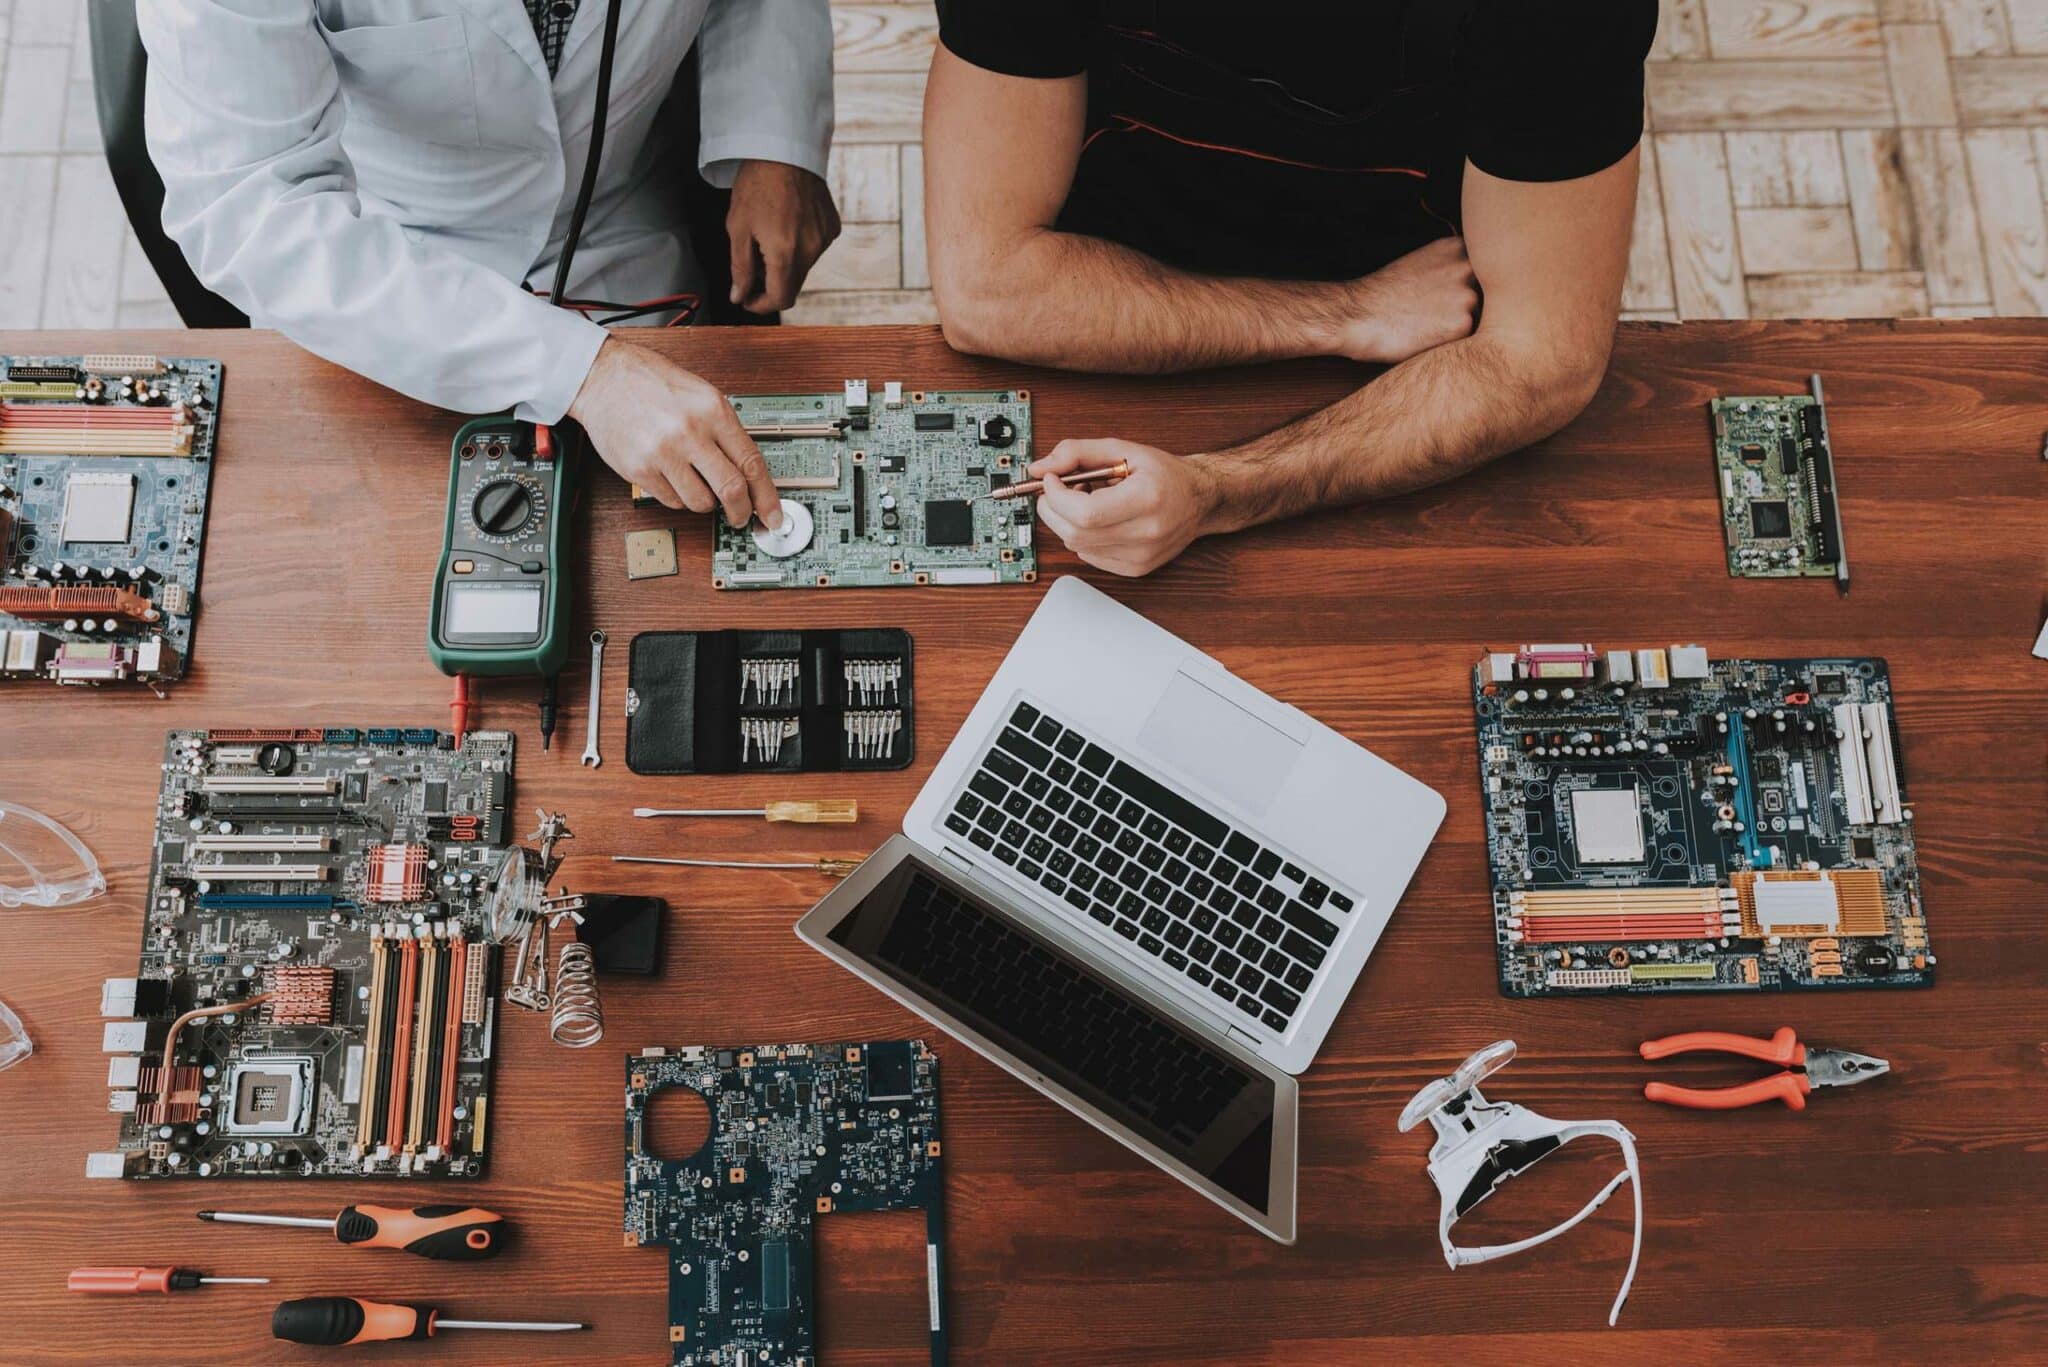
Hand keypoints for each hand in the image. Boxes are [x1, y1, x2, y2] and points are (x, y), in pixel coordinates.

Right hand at [568, 338, 781, 526]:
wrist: (603, 377)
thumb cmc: (651, 382)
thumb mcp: (701, 394)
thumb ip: (725, 430)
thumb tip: (749, 473)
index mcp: (712, 410)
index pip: (752, 463)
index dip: (766, 496)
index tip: (773, 514)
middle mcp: (690, 432)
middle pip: (731, 489)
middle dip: (741, 511)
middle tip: (740, 517)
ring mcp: (663, 453)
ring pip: (701, 502)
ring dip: (705, 501)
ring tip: (696, 483)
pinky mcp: (639, 470)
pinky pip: (672, 501)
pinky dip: (677, 496)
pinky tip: (672, 477)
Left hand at [726, 160, 840, 313]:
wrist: (785, 149)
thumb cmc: (757, 184)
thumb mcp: (738, 228)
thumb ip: (740, 268)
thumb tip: (739, 296)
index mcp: (785, 253)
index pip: (780, 299)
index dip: (761, 305)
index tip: (747, 298)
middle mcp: (811, 250)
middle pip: (792, 285)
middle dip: (770, 283)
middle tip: (752, 266)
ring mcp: (825, 239)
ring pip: (803, 268)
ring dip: (785, 264)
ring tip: (768, 238)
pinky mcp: (832, 228)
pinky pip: (815, 249)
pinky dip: (800, 247)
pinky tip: (787, 225)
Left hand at [1031, 438, 1217, 577]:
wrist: (1199, 499)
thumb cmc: (1164, 474)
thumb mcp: (1122, 449)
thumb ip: (1077, 453)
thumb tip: (1039, 468)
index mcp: (1147, 500)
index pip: (1084, 513)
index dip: (1056, 496)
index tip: (1050, 480)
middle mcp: (1147, 533)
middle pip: (1075, 534)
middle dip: (1053, 510)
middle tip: (1057, 489)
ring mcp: (1141, 556)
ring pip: (1077, 546)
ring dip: (1068, 522)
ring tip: (1086, 500)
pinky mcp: (1136, 569)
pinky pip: (1089, 556)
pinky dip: (1083, 536)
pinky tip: (1099, 519)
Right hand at [1322, 236, 1478, 364]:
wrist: (1356, 315)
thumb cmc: (1383, 295)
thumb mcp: (1419, 263)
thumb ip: (1450, 267)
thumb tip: (1476, 284)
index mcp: (1455, 248)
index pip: (1484, 272)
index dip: (1468, 288)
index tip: (1444, 299)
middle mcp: (1467, 266)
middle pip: (1487, 295)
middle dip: (1469, 307)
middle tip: (1436, 318)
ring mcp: (1468, 295)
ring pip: (1481, 319)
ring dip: (1462, 327)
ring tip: (1429, 329)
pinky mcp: (1463, 324)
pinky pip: (1470, 340)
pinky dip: (1453, 344)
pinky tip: (1428, 340)